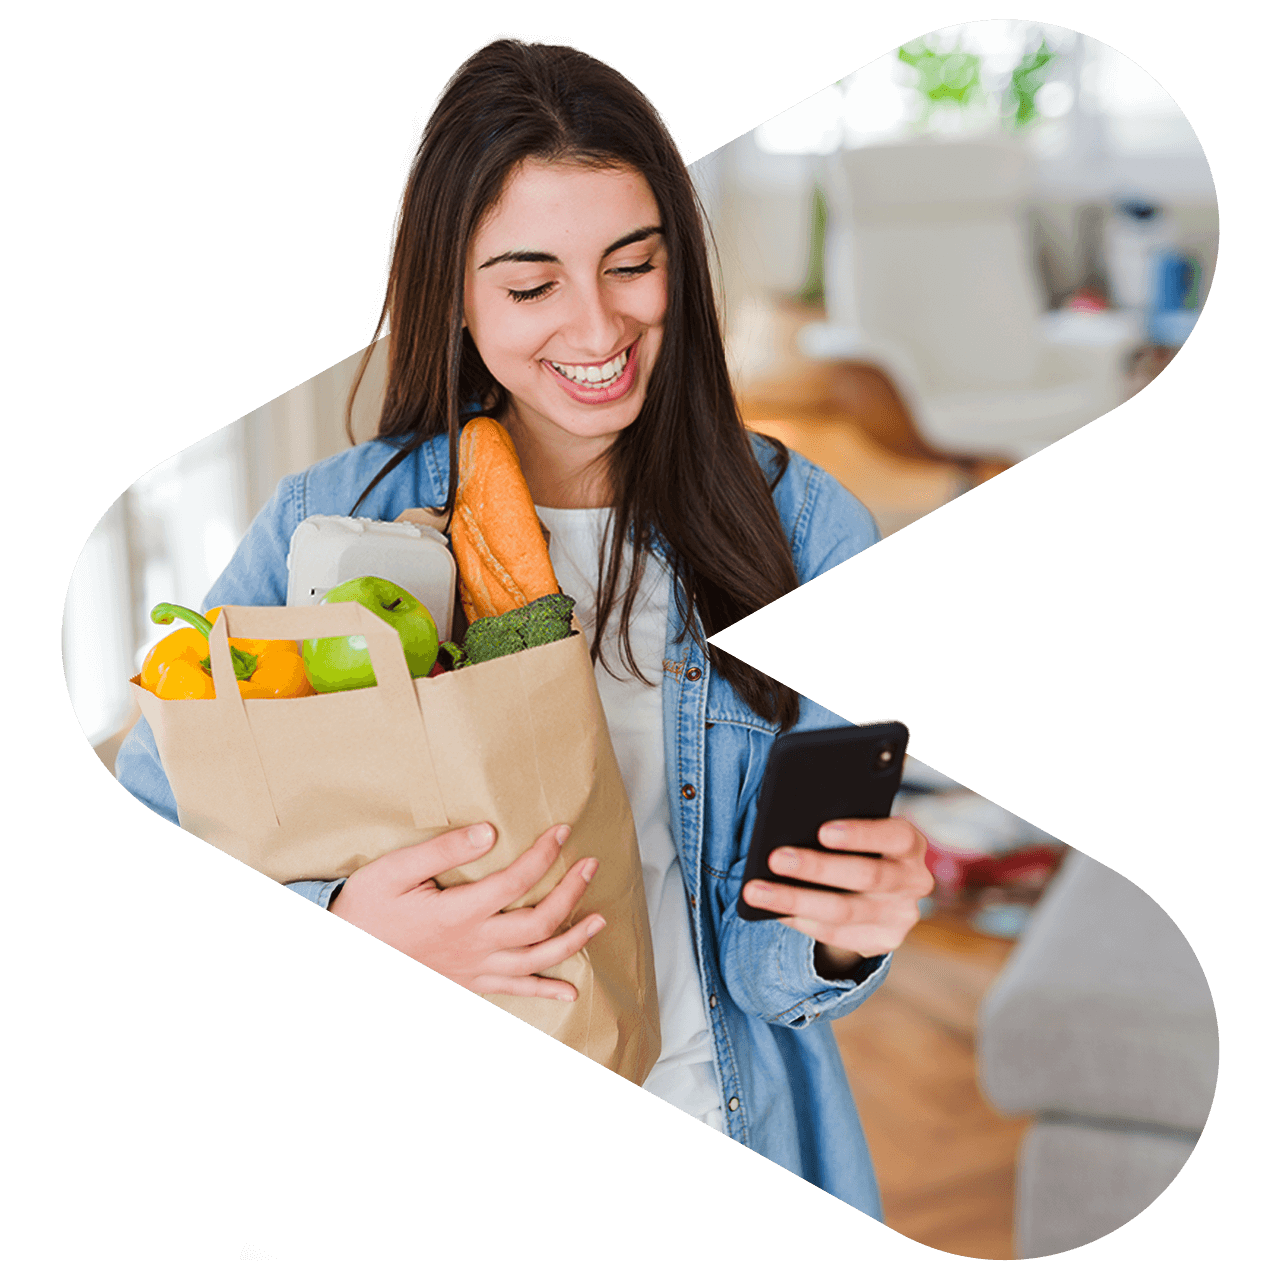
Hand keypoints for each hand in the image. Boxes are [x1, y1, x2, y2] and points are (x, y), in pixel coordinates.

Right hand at [329, 822, 604, 1001]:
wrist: (350, 946)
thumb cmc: (367, 909)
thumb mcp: (394, 871)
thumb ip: (443, 851)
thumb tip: (488, 831)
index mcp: (458, 913)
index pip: (516, 882)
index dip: (544, 854)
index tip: (562, 831)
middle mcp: (474, 944)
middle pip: (538, 923)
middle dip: (571, 893)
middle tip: (591, 866)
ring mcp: (475, 968)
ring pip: (536, 959)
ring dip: (572, 939)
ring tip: (599, 920)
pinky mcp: (470, 982)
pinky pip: (515, 990)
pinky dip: (545, 989)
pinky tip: (570, 989)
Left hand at [741, 817, 933, 968]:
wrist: (879, 890)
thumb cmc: (857, 847)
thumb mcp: (858, 833)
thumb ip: (837, 829)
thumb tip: (786, 831)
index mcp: (909, 843)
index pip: (893, 836)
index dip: (860, 835)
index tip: (822, 831)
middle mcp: (913, 881)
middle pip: (865, 876)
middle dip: (817, 868)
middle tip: (775, 858)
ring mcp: (900, 916)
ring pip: (843, 912)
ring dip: (795, 901)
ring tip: (757, 892)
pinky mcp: (882, 941)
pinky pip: (834, 935)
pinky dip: (799, 920)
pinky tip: (773, 910)